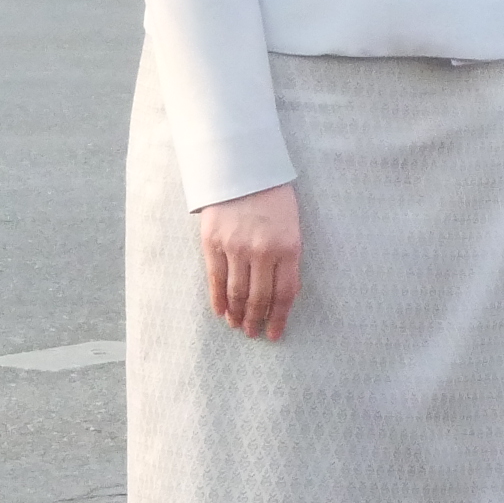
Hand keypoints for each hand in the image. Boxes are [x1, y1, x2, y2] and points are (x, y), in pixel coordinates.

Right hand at [197, 183, 300, 341]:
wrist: (241, 168)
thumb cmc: (271, 198)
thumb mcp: (290, 227)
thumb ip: (287, 259)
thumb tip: (279, 295)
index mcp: (288, 247)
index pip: (285, 294)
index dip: (279, 318)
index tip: (274, 333)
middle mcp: (262, 250)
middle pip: (259, 298)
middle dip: (256, 320)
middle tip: (253, 333)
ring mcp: (235, 247)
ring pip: (237, 292)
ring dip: (237, 314)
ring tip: (237, 326)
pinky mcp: (213, 242)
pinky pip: (215, 278)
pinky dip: (218, 299)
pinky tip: (221, 311)